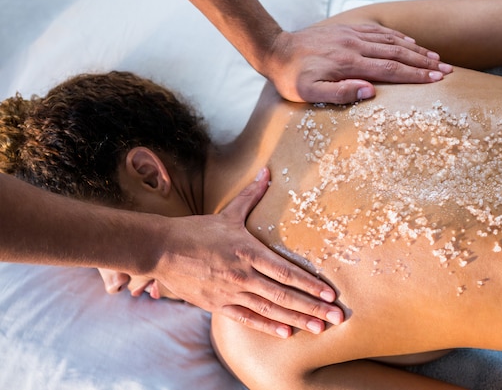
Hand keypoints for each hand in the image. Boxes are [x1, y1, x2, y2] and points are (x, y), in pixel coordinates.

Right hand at [151, 168, 343, 337]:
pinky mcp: (217, 304)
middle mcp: (242, 275)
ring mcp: (230, 292)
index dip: (310, 284)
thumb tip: (267, 172)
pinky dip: (267, 326)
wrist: (161, 250)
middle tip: (336, 317)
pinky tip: (285, 333)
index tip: (330, 293)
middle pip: (284, 295)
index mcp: (248, 252)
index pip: (286, 272)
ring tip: (318, 328)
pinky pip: (246, 319)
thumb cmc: (196, 230)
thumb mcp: (227, 213)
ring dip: (296, 319)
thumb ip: (251, 196)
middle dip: (312, 307)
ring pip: (269, 310)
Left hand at [262, 23, 452, 103]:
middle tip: (446, 70)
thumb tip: (370, 91)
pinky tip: (409, 42)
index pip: (390, 70)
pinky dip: (398, 37)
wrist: (276, 51)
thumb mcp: (309, 93)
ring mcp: (352, 36)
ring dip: (416, 50)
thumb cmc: (292, 78)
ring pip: (391, 41)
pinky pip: (379, 32)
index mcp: (349, 64)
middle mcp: (355, 46)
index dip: (415, 75)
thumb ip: (339, 93)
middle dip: (424, 63)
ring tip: (436, 58)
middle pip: (397, 54)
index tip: (436, 80)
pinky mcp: (348, 30)